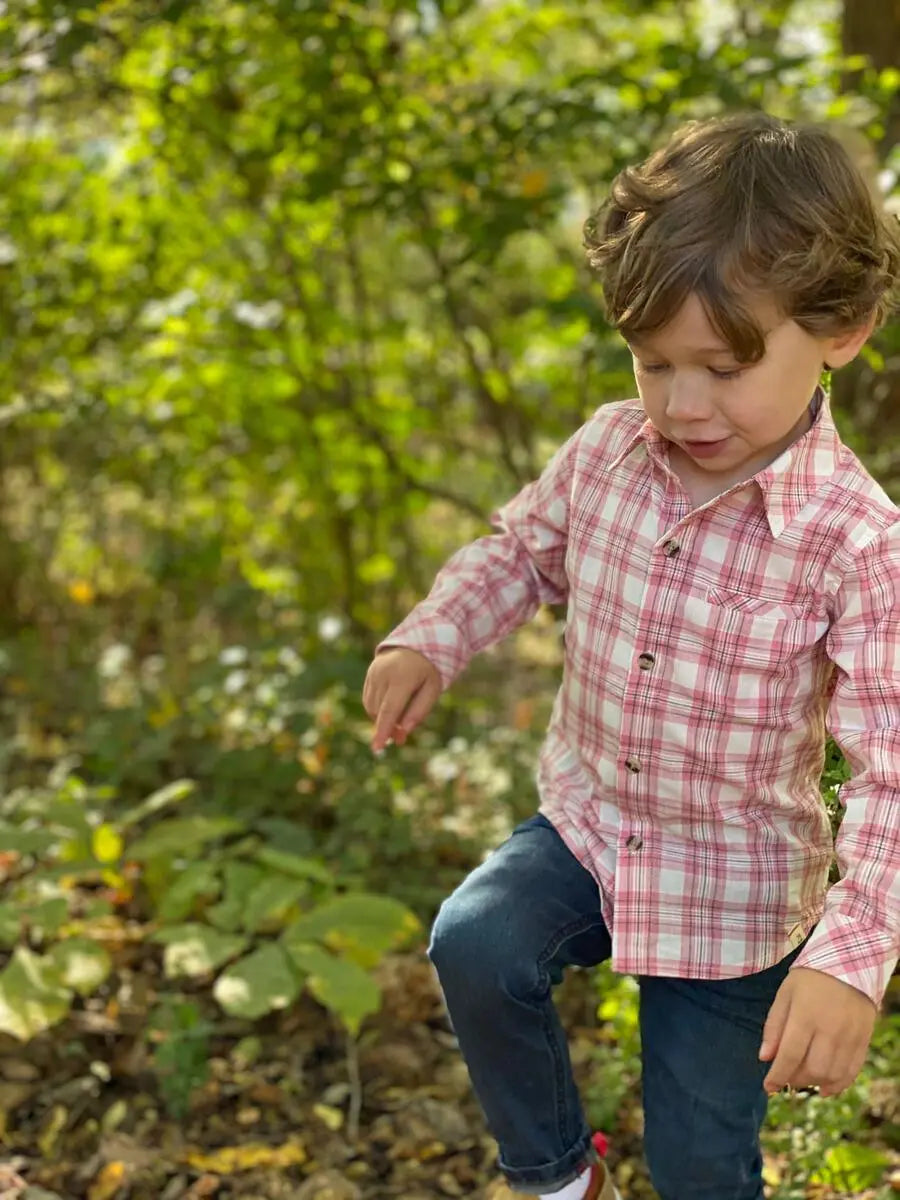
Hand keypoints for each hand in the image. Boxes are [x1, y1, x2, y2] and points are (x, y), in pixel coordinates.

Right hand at [362, 648, 441, 751]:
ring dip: (382, 720)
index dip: (383, 730)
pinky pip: (369, 699)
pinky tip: (391, 709)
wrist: (418, 642)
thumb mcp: (432, 689)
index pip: (390, 710)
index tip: (377, 748)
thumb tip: (403, 731)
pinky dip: (378, 709)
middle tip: (401, 739)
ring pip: (372, 707)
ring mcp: (374, 672)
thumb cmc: (429, 669)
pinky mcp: (370, 673)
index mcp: (402, 677)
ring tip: (398, 724)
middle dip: (388, 728)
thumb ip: (419, 710)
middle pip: (380, 711)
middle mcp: (384, 674)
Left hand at [759, 966, 876, 1096]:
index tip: (768, 1087)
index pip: (790, 1055)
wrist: (848, 965)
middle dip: (795, 1079)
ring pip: (833, 1074)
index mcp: (806, 1015)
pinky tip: (826, 1087)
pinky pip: (853, 1071)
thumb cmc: (809, 980)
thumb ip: (774, 1026)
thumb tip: (765, 1058)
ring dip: (815, 1083)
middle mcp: (830, 1029)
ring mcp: (850, 1036)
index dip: (777, 1075)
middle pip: (813, 1069)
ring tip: (804, 1078)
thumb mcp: (785, 995)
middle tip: (786, 1076)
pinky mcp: (864, 1040)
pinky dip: (839, 1084)